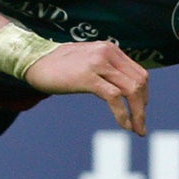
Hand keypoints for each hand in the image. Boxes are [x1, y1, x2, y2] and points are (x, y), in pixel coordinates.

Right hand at [24, 40, 149, 133]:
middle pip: (139, 82)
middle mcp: (107, 53)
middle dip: (143, 106)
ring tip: (137, 129)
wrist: (34, 61)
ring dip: (138, 113)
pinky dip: (123, 114)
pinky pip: (114, 97)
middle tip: (140, 125)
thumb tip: (122, 86)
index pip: (139, 73)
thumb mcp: (88, 61)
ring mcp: (98, 64)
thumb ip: (106, 68)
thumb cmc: (58, 65)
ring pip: (131, 90)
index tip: (140, 111)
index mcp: (110, 49)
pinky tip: (124, 125)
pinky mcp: (87, 77)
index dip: (144, 95)